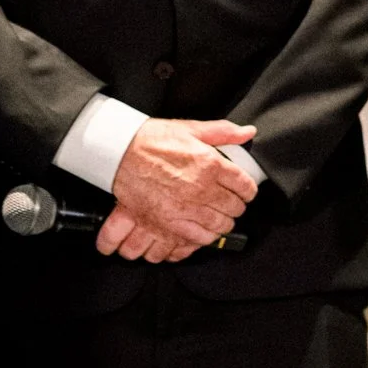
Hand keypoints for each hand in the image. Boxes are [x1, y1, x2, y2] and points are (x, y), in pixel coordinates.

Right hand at [99, 116, 256, 257]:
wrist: (119, 152)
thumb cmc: (153, 140)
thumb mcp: (191, 129)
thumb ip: (223, 132)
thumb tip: (248, 132)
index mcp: (211, 164)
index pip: (245, 185)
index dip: (248, 190)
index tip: (244, 192)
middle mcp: (201, 188)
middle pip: (234, 208)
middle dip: (235, 207)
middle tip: (229, 204)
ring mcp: (185, 208)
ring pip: (220, 226)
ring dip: (222, 223)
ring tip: (217, 217)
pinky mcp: (169, 223)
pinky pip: (199, 238)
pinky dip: (205, 236)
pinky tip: (203, 228)